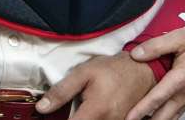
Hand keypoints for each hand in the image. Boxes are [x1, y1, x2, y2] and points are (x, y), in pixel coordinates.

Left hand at [36, 52, 154, 118]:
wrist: (142, 70)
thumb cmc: (112, 69)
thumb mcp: (84, 73)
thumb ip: (62, 91)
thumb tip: (41, 108)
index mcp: (96, 112)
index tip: (50, 118)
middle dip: (74, 118)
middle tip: (74, 108)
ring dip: (83, 119)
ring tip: (83, 108)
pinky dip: (93, 118)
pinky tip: (90, 112)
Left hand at [125, 28, 184, 119]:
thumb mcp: (180, 37)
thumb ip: (157, 46)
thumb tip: (136, 54)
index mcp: (179, 80)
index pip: (155, 100)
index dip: (139, 111)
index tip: (127, 118)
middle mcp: (183, 94)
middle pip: (161, 118)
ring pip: (169, 119)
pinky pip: (175, 114)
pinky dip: (164, 118)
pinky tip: (154, 116)